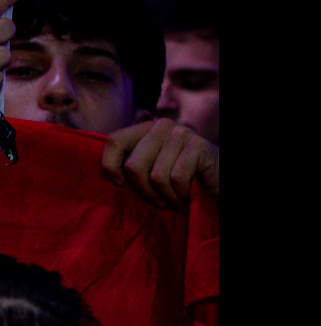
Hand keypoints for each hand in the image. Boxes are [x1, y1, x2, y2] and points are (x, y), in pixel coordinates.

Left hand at [102, 118, 217, 206]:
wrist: (217, 184)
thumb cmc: (179, 181)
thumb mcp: (148, 171)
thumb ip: (130, 165)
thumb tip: (108, 174)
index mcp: (145, 129)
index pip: (114, 140)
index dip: (111, 166)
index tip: (120, 184)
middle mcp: (162, 126)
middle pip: (134, 165)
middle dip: (145, 190)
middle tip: (159, 199)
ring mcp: (181, 133)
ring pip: (156, 176)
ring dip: (166, 195)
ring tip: (176, 197)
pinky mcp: (198, 146)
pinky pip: (176, 179)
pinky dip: (181, 194)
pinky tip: (189, 193)